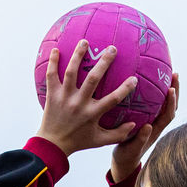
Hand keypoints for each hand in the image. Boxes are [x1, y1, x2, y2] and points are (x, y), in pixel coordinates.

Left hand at [35, 40, 137, 155]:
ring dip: (78, 56)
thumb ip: (118, 134)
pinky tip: (56, 49)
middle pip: (93, 79)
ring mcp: (64, 98)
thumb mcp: (100, 141)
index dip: (125, 88)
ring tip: (85, 41)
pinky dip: (53, 62)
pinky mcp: (52, 95)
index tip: (134, 78)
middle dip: (103, 62)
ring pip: (71, 72)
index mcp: (92, 114)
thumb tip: (135, 124)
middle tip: (113, 48)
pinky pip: (51, 76)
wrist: (52, 145)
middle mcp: (79, 103)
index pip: (113, 99)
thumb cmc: (78, 142)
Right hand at [110, 73, 179, 181]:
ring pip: (164, 104)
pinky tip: (150, 82)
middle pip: (171, 106)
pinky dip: (156, 93)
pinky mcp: (146, 120)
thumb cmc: (127, 156)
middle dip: (175, 90)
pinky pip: (154, 104)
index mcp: (155, 130)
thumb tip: (148, 126)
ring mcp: (153, 122)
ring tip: (168, 74)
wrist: (124, 162)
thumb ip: (140, 139)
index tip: (171, 89)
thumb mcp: (131, 149)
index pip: (168, 114)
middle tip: (174, 74)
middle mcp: (157, 124)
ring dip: (168, 89)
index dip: (171, 102)